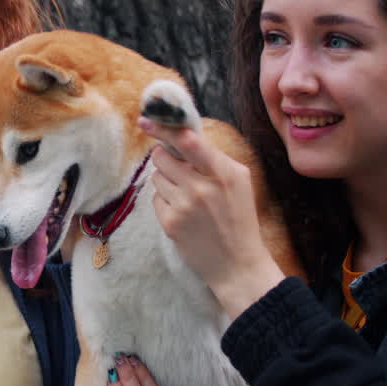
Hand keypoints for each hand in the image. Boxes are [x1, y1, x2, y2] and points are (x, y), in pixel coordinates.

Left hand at [136, 117, 284, 317]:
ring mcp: (185, 205)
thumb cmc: (238, 219)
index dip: (164, 128)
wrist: (237, 265)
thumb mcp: (239, 182)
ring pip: (156, 176)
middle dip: (164, 158)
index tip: (147, 120)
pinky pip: (155, 198)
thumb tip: (181, 135)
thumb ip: (213, 158)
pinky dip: (165, 202)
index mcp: (226, 173)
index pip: (188, 141)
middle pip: (162, 156)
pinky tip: (183, 213)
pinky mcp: (170, 222)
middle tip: (177, 169)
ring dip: (166, 181)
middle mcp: (204, 187)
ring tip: (187, 197)